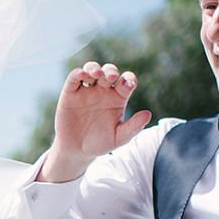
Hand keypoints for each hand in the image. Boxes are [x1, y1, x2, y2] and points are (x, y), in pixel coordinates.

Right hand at [40, 62, 151, 182]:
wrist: (77, 151)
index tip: (129, 86)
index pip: (126, 81)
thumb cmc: (100, 143)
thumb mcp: (118, 138)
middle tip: (111, 77)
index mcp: (118, 97)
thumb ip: (133, 127)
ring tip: (97, 74)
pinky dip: (78, 73)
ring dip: (94, 68)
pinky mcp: (70, 93)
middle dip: (111, 71)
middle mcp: (103, 90)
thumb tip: (148, 114)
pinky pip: (74, 78)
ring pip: (92, 70)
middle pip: (109, 72)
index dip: (129, 79)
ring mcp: (87, 90)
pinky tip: (82, 75)